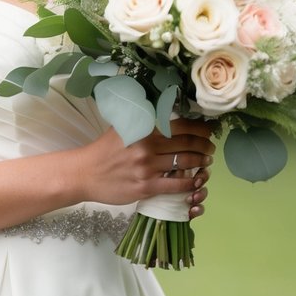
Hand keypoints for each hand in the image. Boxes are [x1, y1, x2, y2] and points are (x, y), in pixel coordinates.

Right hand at [76, 118, 214, 210]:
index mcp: (143, 128)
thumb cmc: (104, 149)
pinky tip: (198, 181)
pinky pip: (176, 185)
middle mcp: (147, 146)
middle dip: (205, 146)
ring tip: (206, 162)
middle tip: (210, 148)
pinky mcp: (146, 187)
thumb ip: (141, 118)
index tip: (209, 130)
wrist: (85, 173)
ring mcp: (147, 168)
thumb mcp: (120, 126)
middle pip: (187, 144)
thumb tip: (162, 108)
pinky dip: (191, 183)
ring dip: (201, 163)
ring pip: (185, 164)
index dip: (200, 128)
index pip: (180, 125)